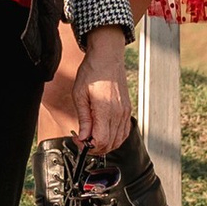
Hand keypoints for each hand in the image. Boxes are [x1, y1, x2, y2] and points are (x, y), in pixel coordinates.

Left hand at [74, 27, 131, 156]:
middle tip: (83, 141)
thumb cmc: (92, 72)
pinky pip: (124, 132)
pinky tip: (104, 134)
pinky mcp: (127, 110)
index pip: (101, 141)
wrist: (107, 58)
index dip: (88, 146)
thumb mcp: (79, 95)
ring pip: (118, 140)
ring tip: (92, 138)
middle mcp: (118, 113)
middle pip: (110, 144)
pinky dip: (115, 138)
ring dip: (105, 145)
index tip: (79, 141)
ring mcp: (125, 112)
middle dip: (95, 148)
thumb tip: (83, 137)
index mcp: (105, 110)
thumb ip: (83, 118)